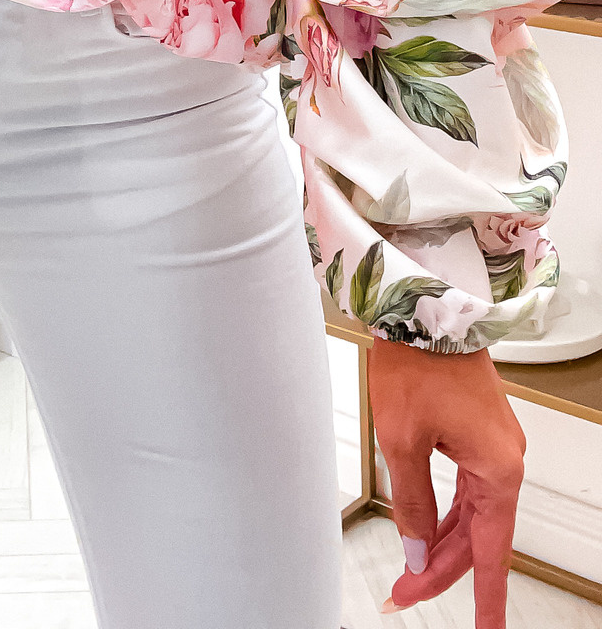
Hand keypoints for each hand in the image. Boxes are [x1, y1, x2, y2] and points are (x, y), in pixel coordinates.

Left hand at [368, 336, 525, 625]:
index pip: (491, 553)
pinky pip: (466, 488)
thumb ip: (412, 503)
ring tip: (408, 570)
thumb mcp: (402, 442)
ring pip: (470, 514)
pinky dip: (445, 513)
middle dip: (440, 570)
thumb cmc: (418, 363)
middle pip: (477, 536)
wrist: (423, 309)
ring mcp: (493, 446)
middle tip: (405, 594)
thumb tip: (416, 551)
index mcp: (497, 469)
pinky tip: (425, 530)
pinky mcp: (477, 432)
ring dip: (440, 543)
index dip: (485, 599)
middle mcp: (504, 460)